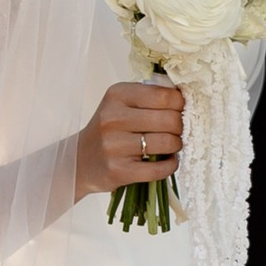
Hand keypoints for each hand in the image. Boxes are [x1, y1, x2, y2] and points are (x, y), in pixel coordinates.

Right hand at [76, 81, 184, 199]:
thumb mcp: (122, 103)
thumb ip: (150, 96)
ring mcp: (114, 146)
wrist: (80, 160)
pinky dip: (171, 165)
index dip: (180, 103)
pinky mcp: (119, 170)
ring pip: (167, 143)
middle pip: (169, 119)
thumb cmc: (109, 129)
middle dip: (181, 126)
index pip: (164, 95)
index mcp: (117, 95)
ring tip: (171, 145)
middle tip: (176, 131)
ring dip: (176, 145)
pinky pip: (159, 169)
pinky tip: (168, 161)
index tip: (180, 110)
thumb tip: (185, 96)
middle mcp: (113, 118)